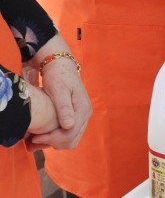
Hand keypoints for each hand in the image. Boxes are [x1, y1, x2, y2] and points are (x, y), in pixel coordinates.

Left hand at [28, 36, 91, 150]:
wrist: (61, 67)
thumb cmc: (58, 77)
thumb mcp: (59, 90)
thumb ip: (64, 108)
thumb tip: (69, 126)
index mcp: (83, 109)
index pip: (70, 134)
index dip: (52, 140)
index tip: (35, 138)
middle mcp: (85, 115)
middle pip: (71, 140)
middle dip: (52, 143)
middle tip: (33, 140)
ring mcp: (82, 117)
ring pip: (70, 140)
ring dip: (53, 143)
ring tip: (36, 139)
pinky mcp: (76, 117)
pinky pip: (68, 135)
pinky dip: (56, 139)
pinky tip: (43, 135)